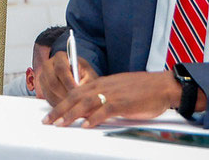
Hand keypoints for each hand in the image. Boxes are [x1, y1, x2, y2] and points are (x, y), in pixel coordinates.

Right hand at [38, 51, 97, 105]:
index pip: (61, 68)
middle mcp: (49, 65)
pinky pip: (47, 98)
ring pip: (49, 92)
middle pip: (52, 82)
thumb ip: (86, 81)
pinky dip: (57, 105)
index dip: (68, 81)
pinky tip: (67, 109)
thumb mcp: (89, 76)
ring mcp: (43, 77)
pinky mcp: (42, 88)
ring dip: (61, 102)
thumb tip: (82, 89)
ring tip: (73, 108)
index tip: (77, 91)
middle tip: (75, 103)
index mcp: (60, 57)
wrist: (79, 78)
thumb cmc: (85, 76)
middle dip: (64, 94)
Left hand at [42, 70, 179, 127]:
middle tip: (47, 121)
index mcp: (101, 83)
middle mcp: (104, 86)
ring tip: (60, 124)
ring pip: (86, 102)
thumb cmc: (142, 89)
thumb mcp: (118, 90)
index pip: (75, 92)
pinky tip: (86, 125)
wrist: (162, 85)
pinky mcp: (124, 102)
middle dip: (60, 109)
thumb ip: (103, 97)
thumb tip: (91, 110)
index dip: (61, 103)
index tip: (51, 113)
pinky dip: (94, 117)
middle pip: (75, 97)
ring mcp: (113, 94)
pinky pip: (105, 110)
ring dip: (71, 114)